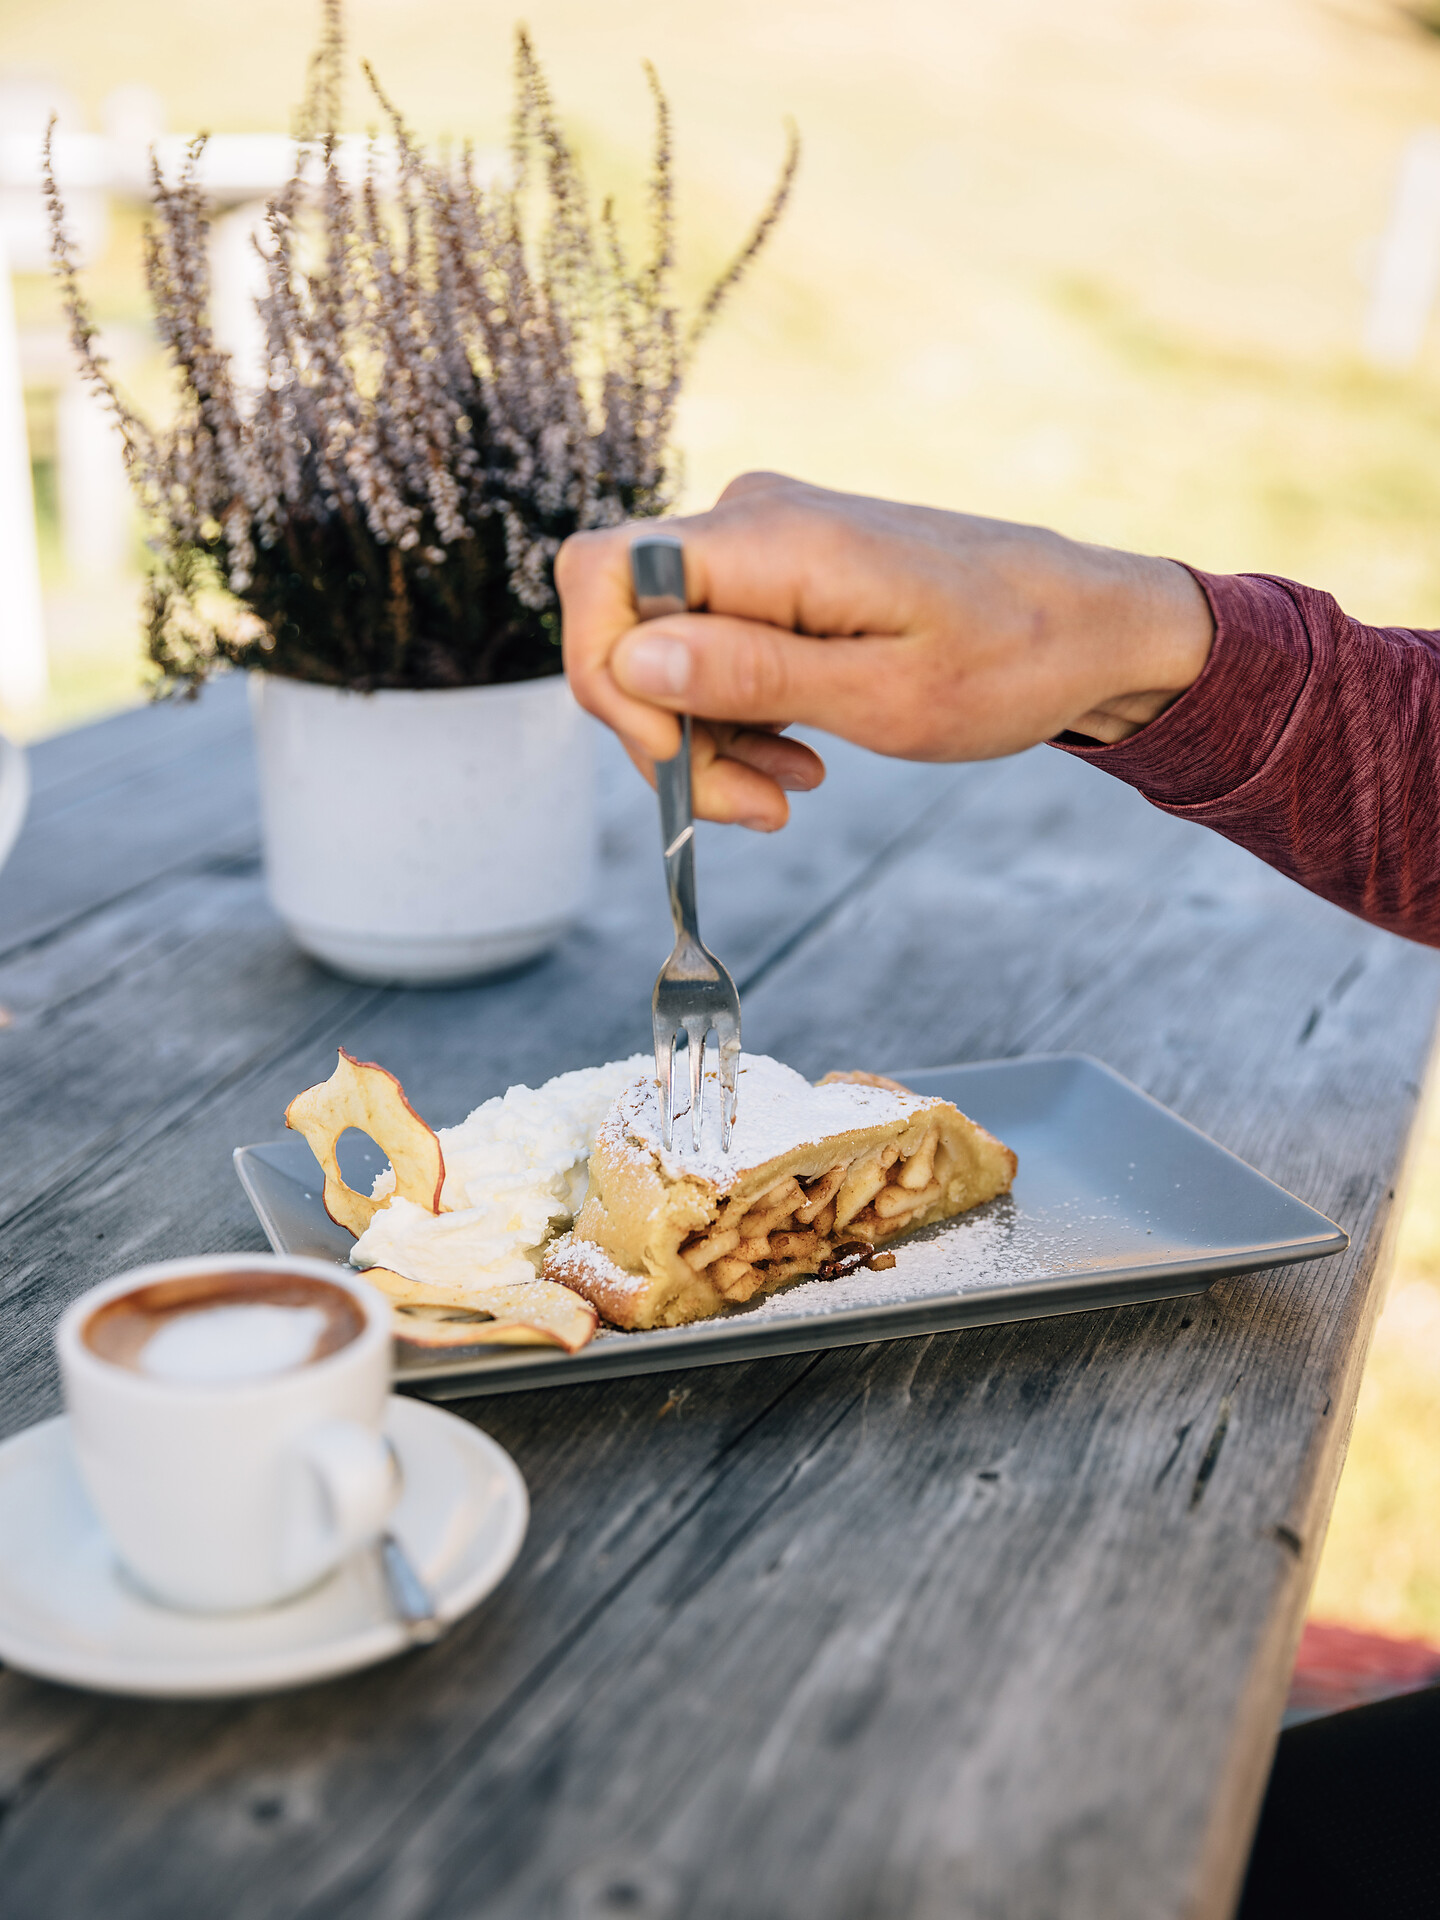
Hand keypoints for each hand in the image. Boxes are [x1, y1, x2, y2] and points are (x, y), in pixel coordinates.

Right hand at [556, 472, 1213, 829]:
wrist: (1093, 624)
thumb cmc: (1014, 658)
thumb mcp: (885, 694)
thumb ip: (751, 676)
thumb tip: (630, 661)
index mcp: (771, 539)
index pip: (603, 578)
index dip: (609, 681)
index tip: (677, 761)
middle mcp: (750, 522)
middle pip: (627, 627)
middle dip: (667, 735)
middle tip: (753, 809)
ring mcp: (765, 544)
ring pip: (666, 651)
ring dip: (708, 741)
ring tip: (788, 794)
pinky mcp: (783, 574)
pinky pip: (714, 648)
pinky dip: (739, 718)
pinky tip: (798, 762)